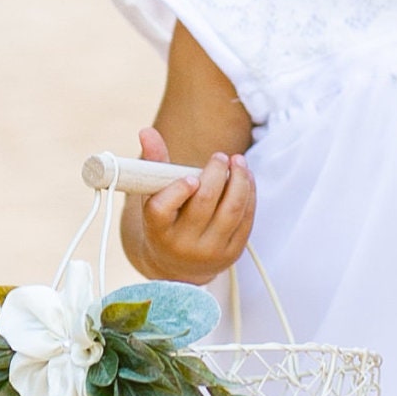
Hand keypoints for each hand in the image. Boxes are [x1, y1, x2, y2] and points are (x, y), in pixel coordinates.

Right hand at [128, 124, 254, 284]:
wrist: (178, 265)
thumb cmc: (166, 220)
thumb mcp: (153, 196)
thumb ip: (153, 163)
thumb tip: (147, 130)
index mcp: (157, 229)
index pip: (162, 210)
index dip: (177, 191)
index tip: (191, 176)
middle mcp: (182, 244)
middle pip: (204, 203)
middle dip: (216, 174)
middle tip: (220, 157)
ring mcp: (209, 251)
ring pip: (231, 210)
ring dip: (239, 180)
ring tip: (238, 161)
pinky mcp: (232, 253)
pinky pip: (246, 219)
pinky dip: (249, 194)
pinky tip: (247, 178)